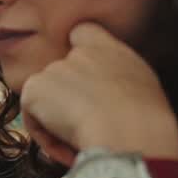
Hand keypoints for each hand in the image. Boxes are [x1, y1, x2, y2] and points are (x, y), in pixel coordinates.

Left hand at [20, 23, 177, 165]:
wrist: (129, 131)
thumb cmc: (146, 121)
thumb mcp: (142, 88)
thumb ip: (118, 80)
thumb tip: (107, 95)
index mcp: (110, 50)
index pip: (82, 33)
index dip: (77, 55)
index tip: (84, 82)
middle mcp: (79, 54)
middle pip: (60, 76)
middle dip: (66, 100)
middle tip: (85, 126)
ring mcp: (54, 69)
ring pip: (46, 99)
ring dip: (56, 120)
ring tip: (81, 140)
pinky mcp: (35, 87)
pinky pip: (31, 115)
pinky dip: (45, 135)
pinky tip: (68, 145)